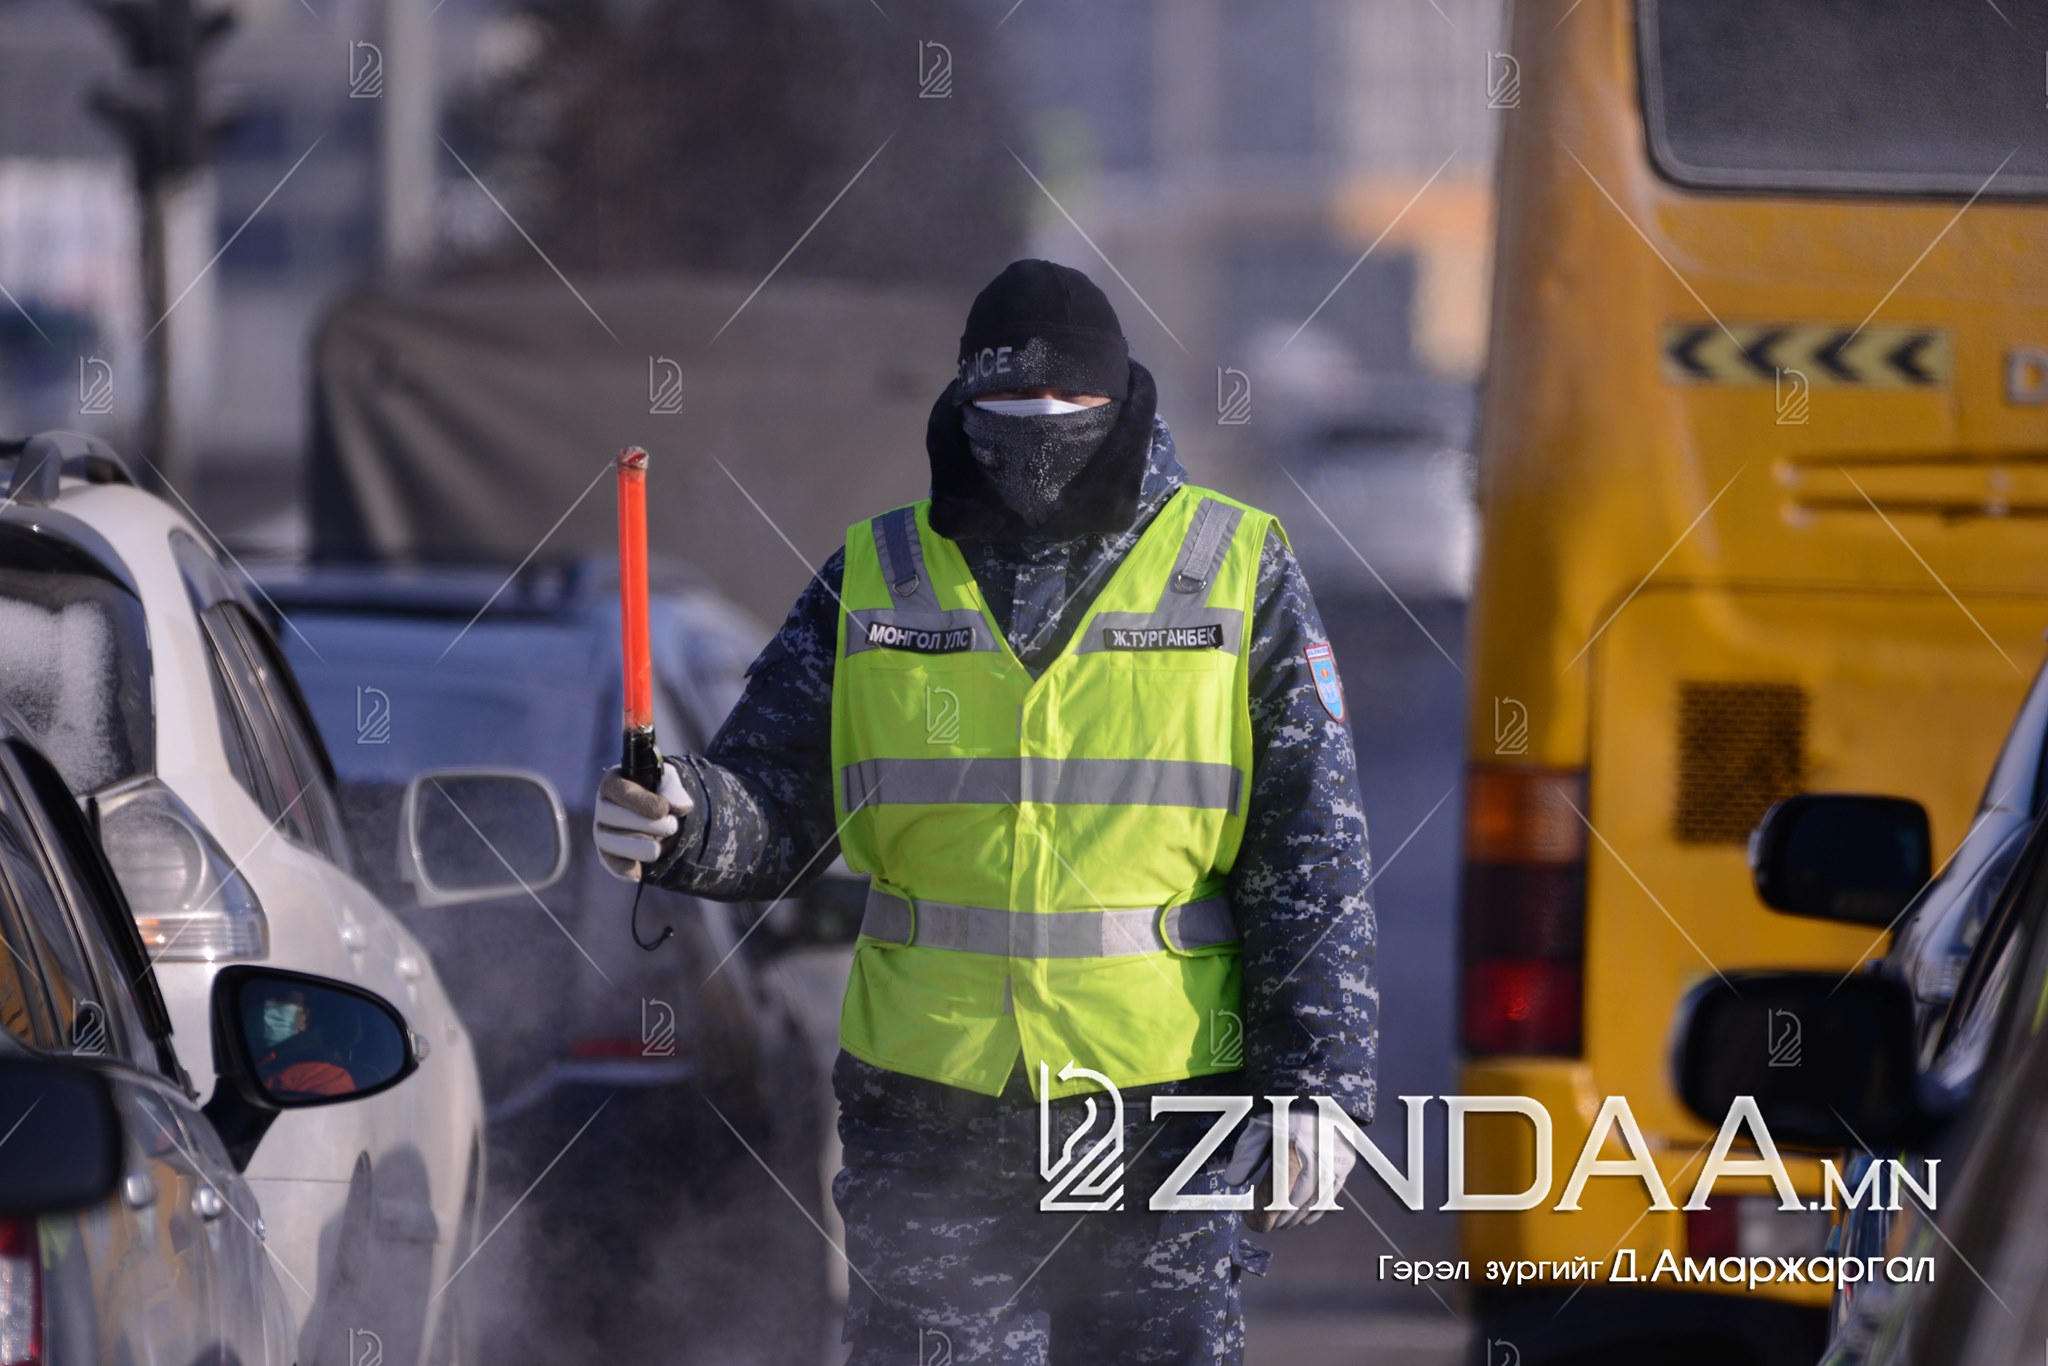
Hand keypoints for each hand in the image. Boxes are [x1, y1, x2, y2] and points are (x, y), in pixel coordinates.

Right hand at [593, 762, 693, 881]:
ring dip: (640, 846)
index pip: (619, 790)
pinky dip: (626, 869)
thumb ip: (674, 790)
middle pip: (614, 816)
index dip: (641, 801)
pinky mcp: (608, 854)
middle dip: (648, 825)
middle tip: (672, 827)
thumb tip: (681, 807)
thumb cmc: (663, 794)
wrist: (665, 817)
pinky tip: (640, 871)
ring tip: (660, 846)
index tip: (663, 810)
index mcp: (615, 783)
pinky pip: (611, 864)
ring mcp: (602, 832)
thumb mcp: (670, 784)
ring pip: (611, 841)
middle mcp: (603, 807)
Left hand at [1223, 1110, 1357, 1231]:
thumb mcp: (1260, 1126)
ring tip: (1278, 1222)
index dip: (1263, 1215)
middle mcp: (1317, 1158)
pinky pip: (1330, 1199)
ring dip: (1293, 1219)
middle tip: (1262, 1223)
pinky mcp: (1346, 1166)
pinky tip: (1300, 1218)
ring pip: (1313, 1205)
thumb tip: (1233, 1182)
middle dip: (1275, 1220)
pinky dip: (1314, 1213)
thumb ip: (1247, 1155)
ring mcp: (1334, 1164)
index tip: (1250, 1220)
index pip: (1276, 1196)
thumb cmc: (1285, 1109)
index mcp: (1291, 1146)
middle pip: (1294, 1205)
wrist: (1321, 1092)